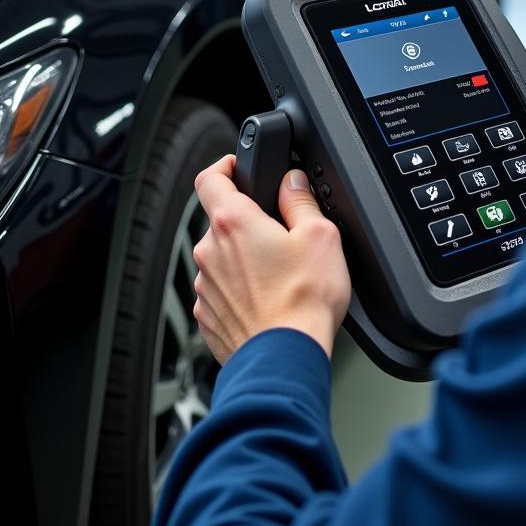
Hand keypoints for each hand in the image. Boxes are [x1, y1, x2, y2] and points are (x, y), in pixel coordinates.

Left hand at [192, 156, 351, 364]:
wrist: (285, 359)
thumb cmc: (303, 301)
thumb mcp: (320, 235)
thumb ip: (301, 200)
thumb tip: (292, 182)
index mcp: (233, 223)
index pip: (210, 178)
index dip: (223, 166)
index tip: (237, 167)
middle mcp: (210, 253)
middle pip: (221, 221)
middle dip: (247, 222)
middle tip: (280, 233)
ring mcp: (205, 288)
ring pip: (222, 259)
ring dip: (244, 259)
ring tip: (280, 275)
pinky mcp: (208, 317)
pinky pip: (221, 291)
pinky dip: (241, 291)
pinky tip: (269, 301)